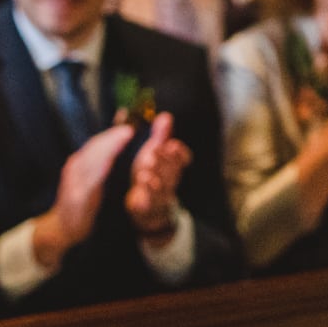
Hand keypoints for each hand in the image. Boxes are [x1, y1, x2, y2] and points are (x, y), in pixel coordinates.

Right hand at [31, 117, 136, 267]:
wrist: (61, 227)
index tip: (128, 121)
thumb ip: (100, 161)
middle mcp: (75, 169)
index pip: (97, 143)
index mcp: (80, 163)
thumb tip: (115, 139)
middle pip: (94, 148)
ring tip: (123, 137)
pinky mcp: (75, 198)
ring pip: (91, 160)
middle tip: (129, 128)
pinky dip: (99, 169)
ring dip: (108, 147)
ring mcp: (73, 182)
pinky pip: (88, 181)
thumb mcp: (90, 179)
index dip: (112, 132)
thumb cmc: (79, 202)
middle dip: (112, 137)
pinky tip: (108, 163)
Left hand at [123, 112, 188, 239]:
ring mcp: (161, 194)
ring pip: (163, 183)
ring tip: (148, 163)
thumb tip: (165, 116)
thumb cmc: (150, 176)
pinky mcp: (150, 206)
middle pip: (172, 169)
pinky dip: (149, 189)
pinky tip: (144, 179)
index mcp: (171, 166)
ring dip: (157, 172)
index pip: (183, 159)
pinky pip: (153, 198)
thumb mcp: (155, 154)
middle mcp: (169, 179)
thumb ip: (161, 136)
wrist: (147, 210)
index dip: (180, 153)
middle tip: (155, 149)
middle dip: (165, 158)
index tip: (172, 144)